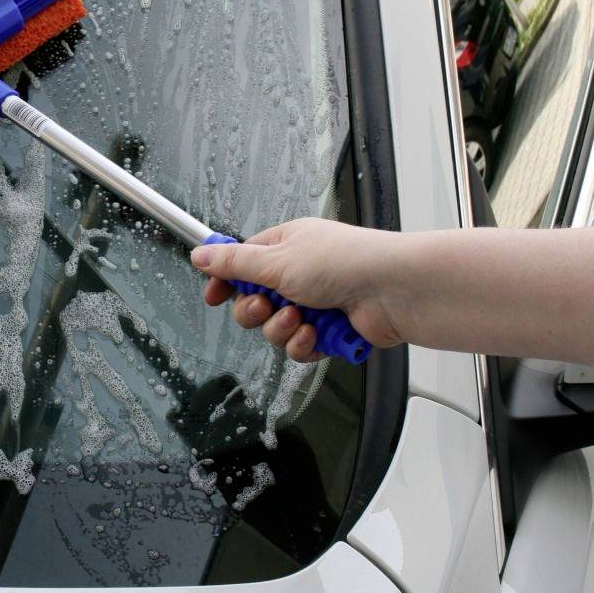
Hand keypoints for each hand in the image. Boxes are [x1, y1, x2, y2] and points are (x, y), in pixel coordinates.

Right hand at [190, 218, 404, 361]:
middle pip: (255, 301)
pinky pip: (300, 346)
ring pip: (275, 329)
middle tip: (267, 306)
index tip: (215, 296)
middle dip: (256, 311)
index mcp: (287, 246)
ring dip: (282, 329)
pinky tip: (316, 334)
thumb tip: (200, 253)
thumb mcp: (277, 260)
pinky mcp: (330, 331)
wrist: (393, 291)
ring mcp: (316, 303)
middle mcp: (301, 273)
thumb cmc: (345, 262)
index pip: (243, 263)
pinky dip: (304, 344)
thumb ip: (234, 263)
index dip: (226, 281)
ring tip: (300, 318)